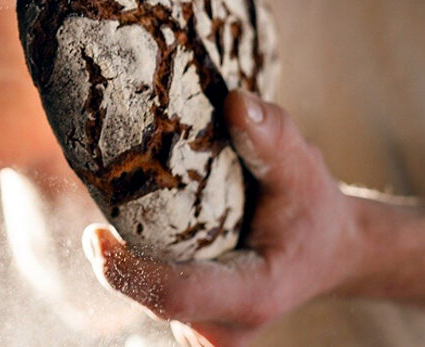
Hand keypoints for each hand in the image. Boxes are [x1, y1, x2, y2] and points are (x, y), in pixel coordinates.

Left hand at [81, 91, 371, 345]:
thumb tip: (236, 101)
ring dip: (131, 258)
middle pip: (152, 296)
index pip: (175, 295)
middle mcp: (225, 328)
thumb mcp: (303, 169)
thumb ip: (273, 137)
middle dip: (122, 256)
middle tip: (105, 207)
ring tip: (133, 214)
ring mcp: (207, 333)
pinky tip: (149, 233)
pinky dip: (141, 265)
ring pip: (147, 297)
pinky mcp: (192, 325)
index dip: (127, 272)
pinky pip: (150, 296)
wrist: (329, 251)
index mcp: (253, 295)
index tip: (94, 235)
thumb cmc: (313, 210)